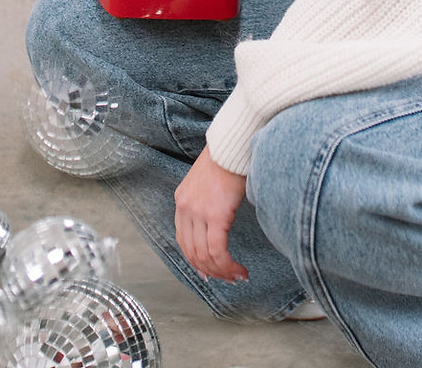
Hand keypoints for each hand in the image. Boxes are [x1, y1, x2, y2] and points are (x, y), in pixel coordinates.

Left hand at [174, 146, 248, 282]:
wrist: (234, 143)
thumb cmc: (228, 158)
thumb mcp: (208, 182)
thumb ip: (207, 202)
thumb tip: (219, 223)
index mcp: (182, 200)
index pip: (183, 241)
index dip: (196, 260)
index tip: (209, 271)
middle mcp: (185, 208)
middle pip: (192, 253)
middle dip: (211, 271)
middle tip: (227, 278)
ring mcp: (198, 212)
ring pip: (204, 256)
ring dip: (222, 272)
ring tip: (237, 276)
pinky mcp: (215, 214)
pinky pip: (218, 251)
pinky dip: (228, 265)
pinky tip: (240, 269)